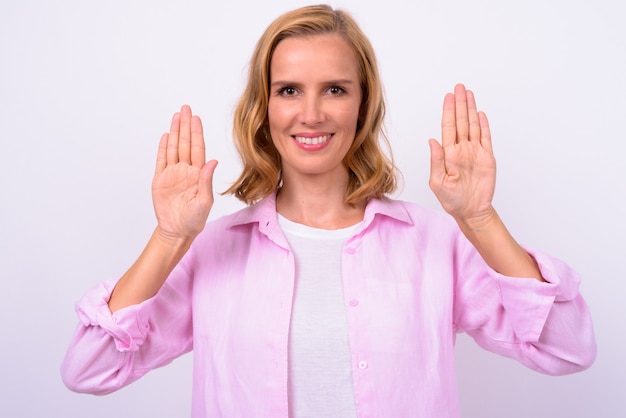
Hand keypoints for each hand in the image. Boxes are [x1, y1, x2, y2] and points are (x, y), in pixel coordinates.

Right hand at [152, 105, 217, 241]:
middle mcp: (186, 170)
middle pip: (185, 143)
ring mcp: (172, 174)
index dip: (196, 133)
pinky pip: (161, 160)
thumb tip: (213, 162)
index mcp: (198, 174)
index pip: (197, 148)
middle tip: (185, 108)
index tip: (196, 118)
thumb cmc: (195, 219)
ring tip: (176, 116)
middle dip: (185, 125)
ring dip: (174, 132)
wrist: (177, 230)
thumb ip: (206, 181)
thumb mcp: (204, 201)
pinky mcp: (160, 180)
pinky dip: (162, 148)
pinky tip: (165, 136)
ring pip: (173, 148)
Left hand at [428, 84, 495, 228]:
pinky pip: (486, 138)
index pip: (448, 127)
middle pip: (461, 121)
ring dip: (471, 110)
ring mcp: (474, 152)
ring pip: (473, 126)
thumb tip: (432, 140)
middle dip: (460, 104)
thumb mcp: (438, 182)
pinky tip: (481, 114)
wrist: (472, 211)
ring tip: (469, 94)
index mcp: (448, 154)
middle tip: (459, 87)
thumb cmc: (452, 200)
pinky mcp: (487, 158)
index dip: (448, 111)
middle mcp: (461, 149)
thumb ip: (436, 160)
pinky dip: (484, 125)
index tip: (448, 97)